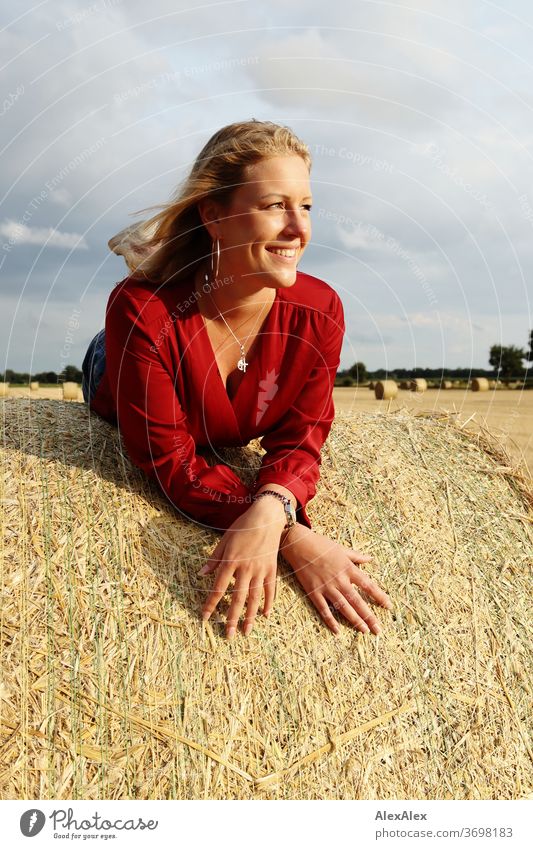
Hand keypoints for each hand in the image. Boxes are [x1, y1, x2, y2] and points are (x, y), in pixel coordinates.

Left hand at [198, 501, 283, 638]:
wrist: (267, 517)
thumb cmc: (243, 527)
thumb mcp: (224, 540)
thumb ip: (214, 559)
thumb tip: (201, 574)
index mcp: (230, 561)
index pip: (218, 588)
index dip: (210, 604)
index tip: (204, 617)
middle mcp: (245, 569)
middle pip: (237, 598)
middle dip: (231, 618)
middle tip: (227, 635)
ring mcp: (260, 570)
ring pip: (254, 598)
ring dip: (250, 616)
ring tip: (246, 632)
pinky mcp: (271, 569)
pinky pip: (270, 590)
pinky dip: (268, 603)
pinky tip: (265, 615)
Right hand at [280, 525, 391, 634]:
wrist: (299, 544)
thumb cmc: (322, 544)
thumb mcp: (342, 549)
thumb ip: (357, 556)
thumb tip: (371, 558)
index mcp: (348, 569)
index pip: (368, 585)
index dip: (379, 597)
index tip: (388, 606)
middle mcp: (339, 580)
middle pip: (358, 601)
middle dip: (369, 616)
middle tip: (378, 630)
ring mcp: (326, 587)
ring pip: (343, 607)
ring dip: (354, 620)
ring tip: (364, 631)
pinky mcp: (314, 592)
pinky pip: (323, 609)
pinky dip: (330, 620)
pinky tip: (337, 630)